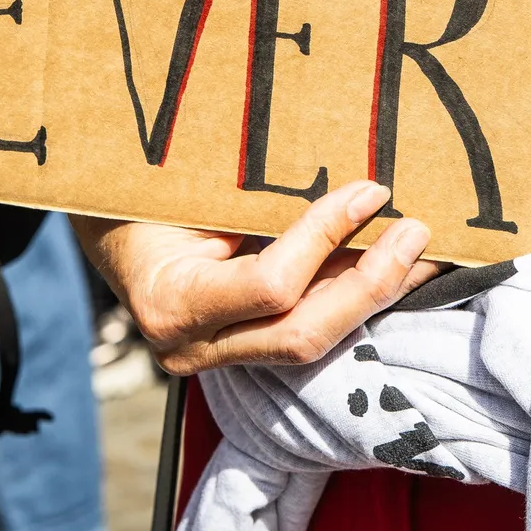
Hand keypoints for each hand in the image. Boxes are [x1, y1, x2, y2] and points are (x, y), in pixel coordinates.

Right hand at [73, 181, 439, 374]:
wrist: (106, 224)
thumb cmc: (143, 190)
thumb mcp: (187, 184)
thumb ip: (250, 194)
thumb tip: (346, 174)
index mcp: (171, 301)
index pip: (270, 285)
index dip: (326, 237)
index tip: (370, 190)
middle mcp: (193, 346)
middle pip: (303, 333)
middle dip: (372, 284)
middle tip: (417, 231)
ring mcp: (219, 356)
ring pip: (314, 339)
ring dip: (375, 294)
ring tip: (423, 252)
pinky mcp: (244, 350)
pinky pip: (308, 327)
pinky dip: (353, 296)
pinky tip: (394, 267)